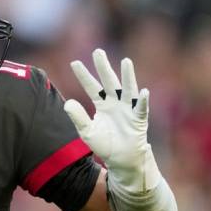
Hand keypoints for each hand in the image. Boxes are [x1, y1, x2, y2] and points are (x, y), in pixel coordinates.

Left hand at [64, 49, 160, 192]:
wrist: (121, 159)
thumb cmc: (104, 144)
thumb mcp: (87, 132)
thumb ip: (78, 117)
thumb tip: (67, 102)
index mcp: (101, 104)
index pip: (91, 86)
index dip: (83, 75)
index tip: (74, 63)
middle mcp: (115, 102)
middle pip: (108, 81)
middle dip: (103, 67)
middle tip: (97, 51)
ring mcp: (128, 109)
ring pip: (127, 89)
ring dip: (128, 76)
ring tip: (126, 62)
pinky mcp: (138, 119)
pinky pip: (141, 108)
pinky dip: (142, 100)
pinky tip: (142, 91)